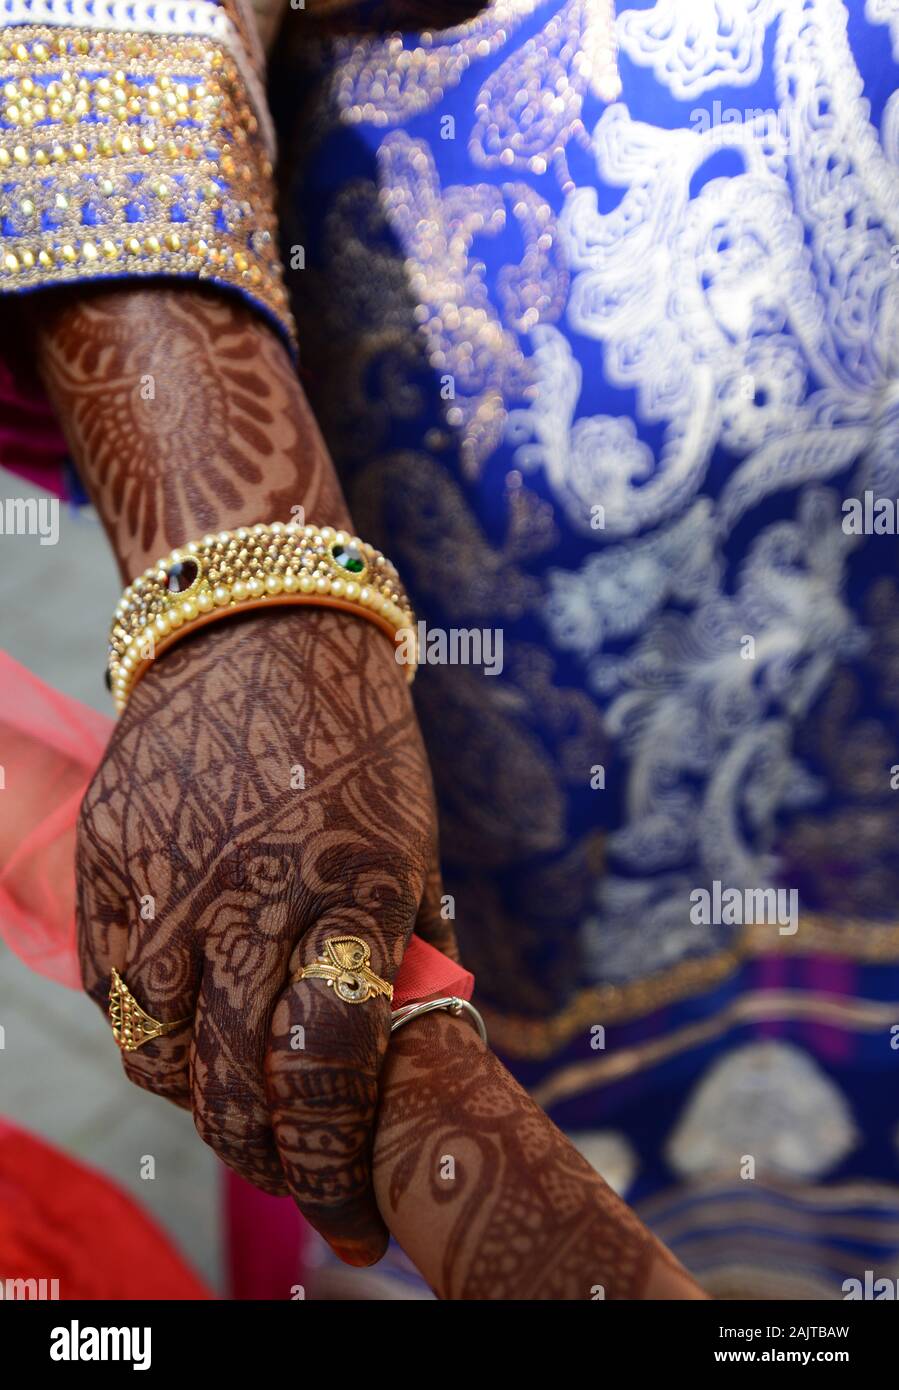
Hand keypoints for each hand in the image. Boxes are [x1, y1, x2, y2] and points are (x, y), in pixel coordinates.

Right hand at [76, 605, 454, 1265]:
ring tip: (242, 1111)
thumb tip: (404, 1055)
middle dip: (273, 1159)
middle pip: (237, 1085)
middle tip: (301, 1178)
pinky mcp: (106, 860)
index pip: (331, 1071)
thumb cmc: (357, 740)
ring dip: (203, 1104)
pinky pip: (114, 985)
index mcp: (346, 893)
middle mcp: (247, 897)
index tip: (359, 1214)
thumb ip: (399, 953)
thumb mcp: (409, 845)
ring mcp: (163, 880)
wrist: (261, 628)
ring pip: (159, 1052)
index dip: (343, 1164)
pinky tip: (189, 1035)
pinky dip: (151, 1031)